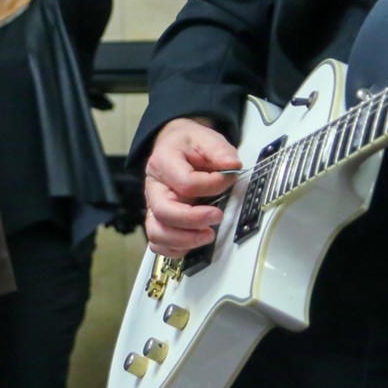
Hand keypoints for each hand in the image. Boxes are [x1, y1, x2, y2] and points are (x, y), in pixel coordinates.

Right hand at [143, 118, 242, 256]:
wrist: (174, 146)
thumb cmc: (188, 145)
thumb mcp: (206, 138)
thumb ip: (220, 150)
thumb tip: (233, 167)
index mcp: (163, 162)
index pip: (186, 182)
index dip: (211, 186)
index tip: (228, 181)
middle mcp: (154, 186)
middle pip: (164, 211)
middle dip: (193, 220)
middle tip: (217, 217)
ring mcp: (154, 205)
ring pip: (157, 232)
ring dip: (184, 240)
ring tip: (207, 235)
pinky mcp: (158, 219)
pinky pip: (157, 242)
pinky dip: (174, 249)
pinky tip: (193, 243)